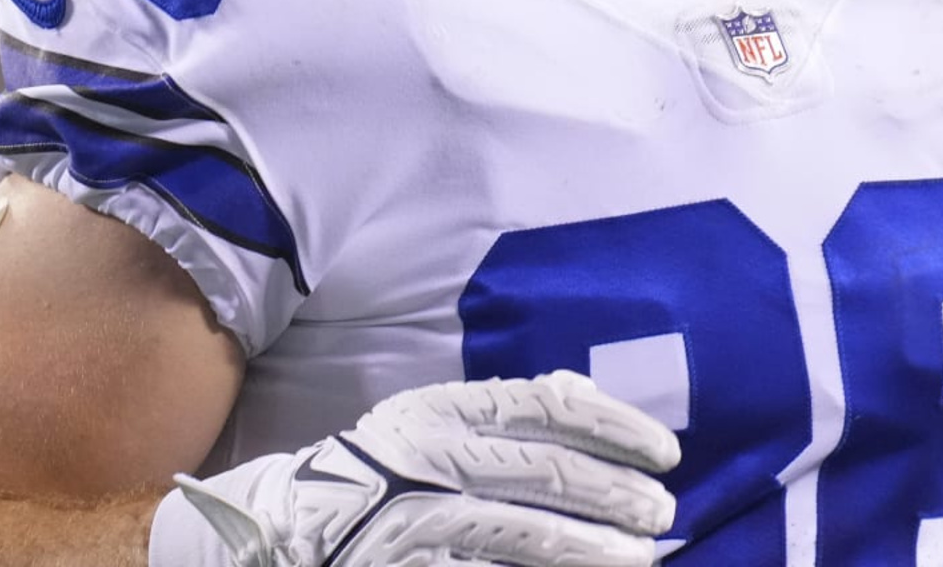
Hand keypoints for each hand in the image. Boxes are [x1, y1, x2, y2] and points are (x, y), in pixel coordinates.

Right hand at [149, 369, 680, 566]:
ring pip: (525, 533)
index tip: (664, 450)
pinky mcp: (407, 565)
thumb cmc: (375, 468)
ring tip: (641, 559)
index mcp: (444, 407)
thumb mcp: (432, 420)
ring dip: (593, 548)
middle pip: (545, 471)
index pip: (547, 405)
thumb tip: (583, 393)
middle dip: (616, 494)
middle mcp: (433, 453)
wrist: (277, 527)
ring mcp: (417, 516)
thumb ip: (502, 409)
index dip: (612, 426)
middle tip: (665, 514)